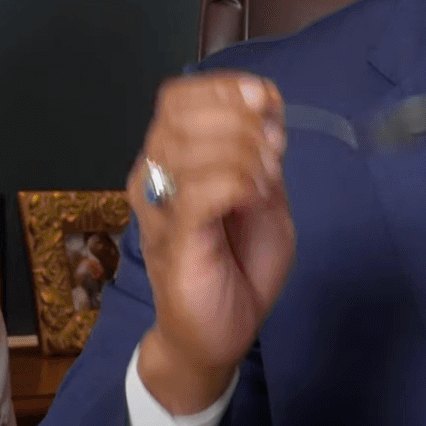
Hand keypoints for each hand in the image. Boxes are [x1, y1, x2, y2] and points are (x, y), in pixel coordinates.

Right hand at [130, 73, 294, 415]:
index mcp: (173, 158)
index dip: (227, 88)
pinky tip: (253, 198)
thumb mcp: (265, 199)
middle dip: (240, 120)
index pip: (180, 96)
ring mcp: (158, 208)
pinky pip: (199, 191)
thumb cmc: (238, 266)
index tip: (268, 103)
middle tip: (272, 153)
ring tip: (265, 182)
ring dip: (243, 153)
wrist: (217, 336)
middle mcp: (153, 175)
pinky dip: (236, 183)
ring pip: (190, 147)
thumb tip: (267, 115)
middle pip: (181, 113)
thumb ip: (263, 157)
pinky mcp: (173, 240)